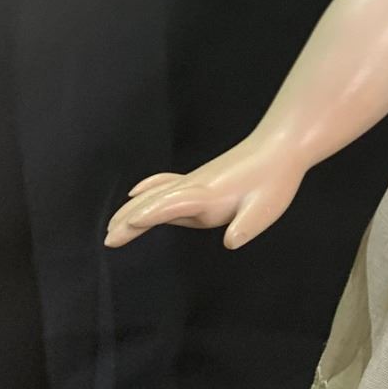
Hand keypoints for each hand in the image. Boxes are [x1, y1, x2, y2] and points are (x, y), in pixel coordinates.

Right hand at [104, 133, 306, 250]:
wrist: (280, 146)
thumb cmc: (274, 180)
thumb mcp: (266, 209)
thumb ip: (246, 227)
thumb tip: (230, 241)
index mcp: (208, 197)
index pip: (169, 207)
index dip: (144, 218)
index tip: (119, 232)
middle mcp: (196, 187)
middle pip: (154, 201)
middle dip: (129, 219)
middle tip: (107, 238)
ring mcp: (196, 180)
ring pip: (157, 193)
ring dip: (133, 208)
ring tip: (112, 225)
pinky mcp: (201, 178)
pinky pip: (166, 183)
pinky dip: (148, 189)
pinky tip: (136, 192)